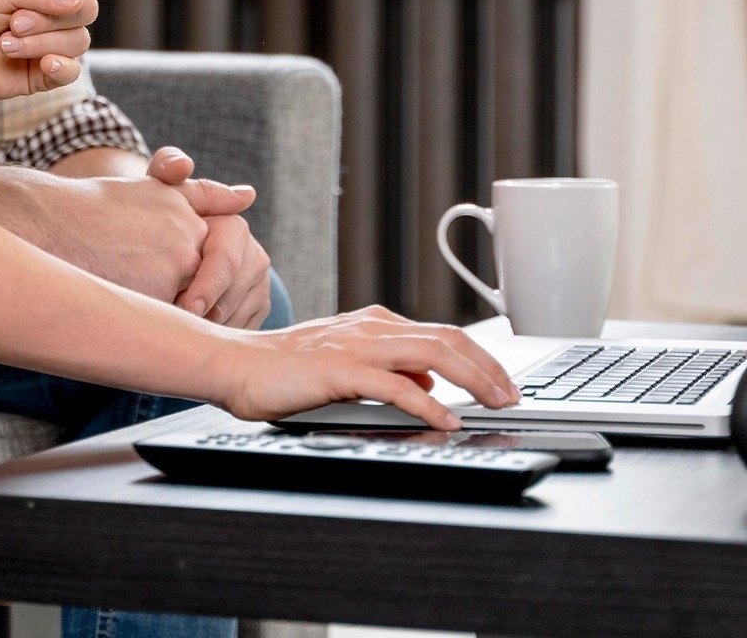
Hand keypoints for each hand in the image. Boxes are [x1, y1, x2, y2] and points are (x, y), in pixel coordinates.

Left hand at [0, 0, 183, 104]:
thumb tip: (78, 2)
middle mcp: (57, 8)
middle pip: (88, 10)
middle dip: (52, 16)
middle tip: (12, 21)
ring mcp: (53, 43)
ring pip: (78, 42)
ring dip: (42, 41)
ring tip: (6, 41)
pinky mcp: (44, 75)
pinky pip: (70, 70)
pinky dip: (55, 66)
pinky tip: (34, 66)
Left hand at [148, 148, 271, 327]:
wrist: (162, 247)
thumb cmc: (155, 218)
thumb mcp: (156, 189)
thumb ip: (165, 169)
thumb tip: (184, 164)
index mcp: (233, 227)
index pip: (225, 259)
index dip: (205, 285)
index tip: (184, 307)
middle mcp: (254, 255)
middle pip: (234, 294)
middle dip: (207, 314)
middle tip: (180, 329)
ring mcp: (258, 285)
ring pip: (239, 317)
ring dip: (211, 329)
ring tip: (181, 335)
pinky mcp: (256, 310)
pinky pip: (241, 332)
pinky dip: (218, 338)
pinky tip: (194, 340)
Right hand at [211, 308, 522, 426]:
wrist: (232, 363)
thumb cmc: (281, 371)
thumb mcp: (346, 369)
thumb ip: (388, 374)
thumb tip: (429, 389)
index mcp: (375, 325)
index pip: (442, 334)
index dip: (481, 358)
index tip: (504, 383)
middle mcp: (371, 328)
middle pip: (448, 338)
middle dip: (490, 367)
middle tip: (514, 396)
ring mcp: (356, 345)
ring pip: (433, 353)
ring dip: (474, 378)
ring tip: (497, 403)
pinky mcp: (339, 369)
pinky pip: (395, 385)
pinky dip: (428, 405)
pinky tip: (447, 420)